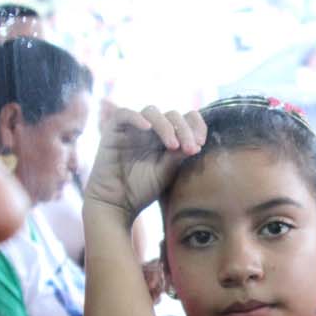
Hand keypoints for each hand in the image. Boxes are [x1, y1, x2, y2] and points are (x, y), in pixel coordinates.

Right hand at [83, 106, 205, 218]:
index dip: (196, 125)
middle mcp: (151, 129)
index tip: (201, 143)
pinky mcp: (114, 129)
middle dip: (184, 129)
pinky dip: (137, 118)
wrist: (116, 203)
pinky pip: (125, 114)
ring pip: (152, 112)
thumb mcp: (166, 171)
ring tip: (172, 145)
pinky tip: (147, 128)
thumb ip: (178, 155)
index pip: (185, 119)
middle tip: (190, 148)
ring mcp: (133, 127)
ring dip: (165, 126)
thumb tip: (197, 144)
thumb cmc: (141, 189)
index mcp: (166, 136)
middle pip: (172, 115)